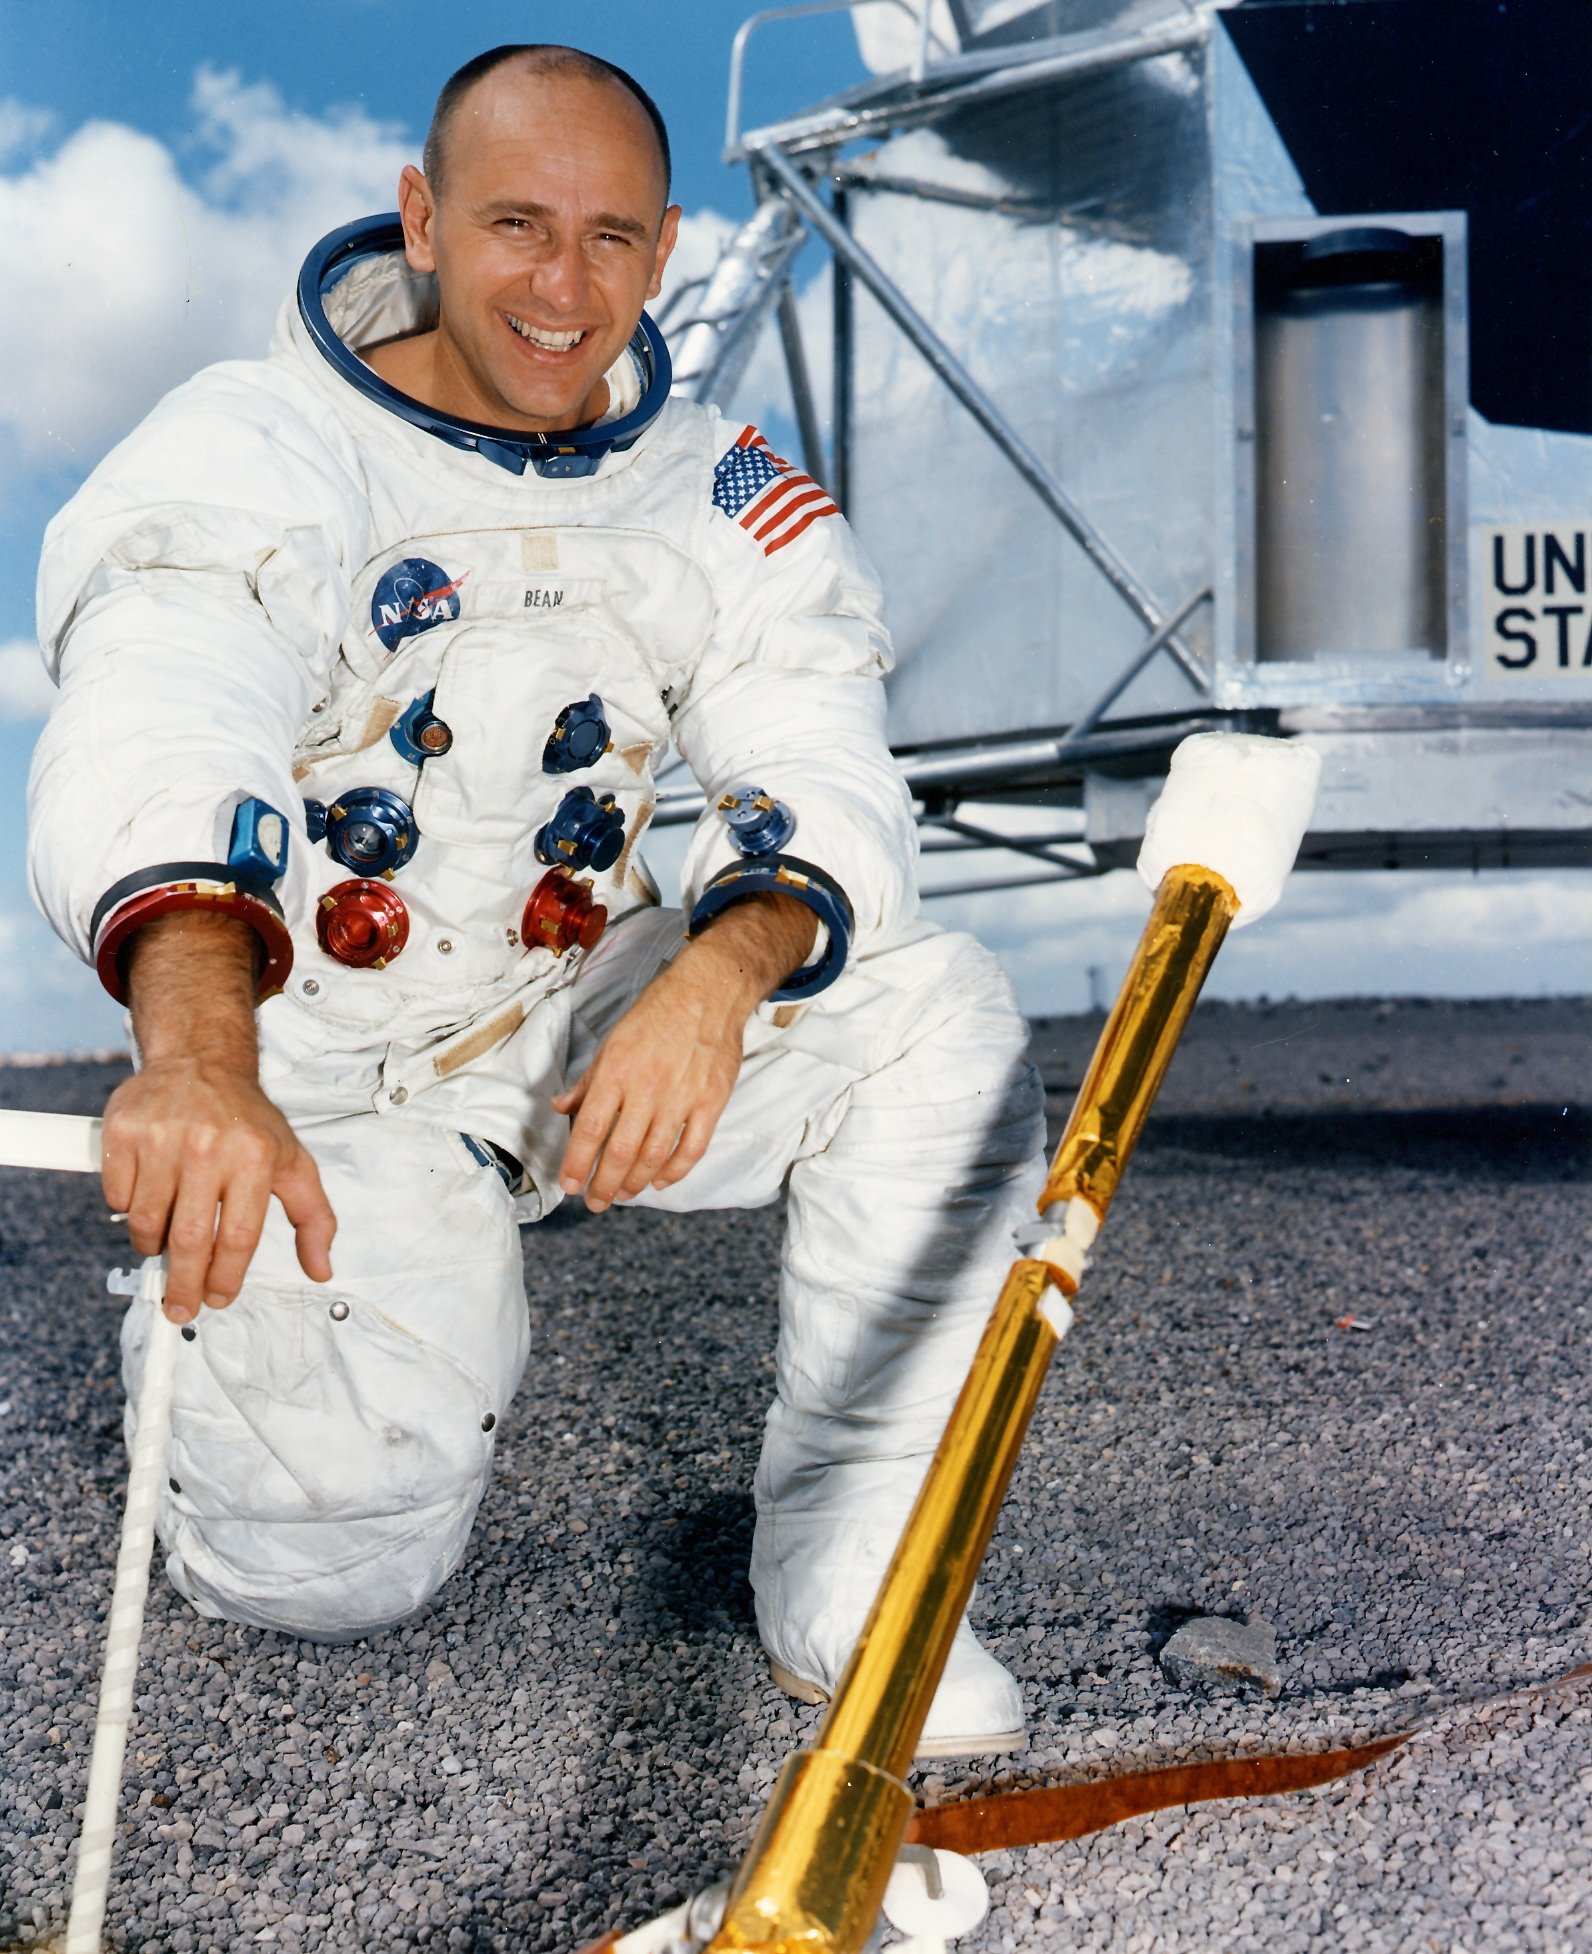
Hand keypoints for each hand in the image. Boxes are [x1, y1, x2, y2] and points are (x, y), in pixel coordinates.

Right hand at [102, 1061, 335, 1323]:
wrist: (202, 1061)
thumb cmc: (249, 1121)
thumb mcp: (293, 1162)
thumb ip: (313, 1218)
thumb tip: (321, 1268)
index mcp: (256, 1157)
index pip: (238, 1237)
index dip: (225, 1278)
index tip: (217, 1298)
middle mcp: (210, 1147)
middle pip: (190, 1239)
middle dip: (184, 1285)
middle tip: (180, 1306)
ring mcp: (163, 1138)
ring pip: (147, 1222)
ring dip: (154, 1247)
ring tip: (165, 1246)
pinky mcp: (125, 1131)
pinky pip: (118, 1196)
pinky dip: (127, 1212)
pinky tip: (147, 1201)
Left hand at [553, 893, 815, 1211]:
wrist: (708, 992)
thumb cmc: (656, 1013)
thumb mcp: (611, 1041)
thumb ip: (587, 1081)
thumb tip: (561, 1107)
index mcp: (617, 1071)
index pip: (589, 1129)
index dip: (577, 1163)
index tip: (568, 1185)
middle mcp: (647, 1088)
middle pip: (620, 1151)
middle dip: (604, 1184)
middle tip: (595, 1202)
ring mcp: (682, 1097)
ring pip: (654, 1155)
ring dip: (635, 1182)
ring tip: (623, 1193)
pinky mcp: (711, 1101)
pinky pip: (692, 1147)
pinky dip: (676, 1171)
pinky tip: (661, 1181)